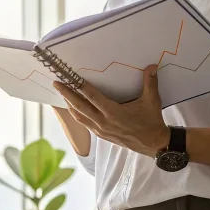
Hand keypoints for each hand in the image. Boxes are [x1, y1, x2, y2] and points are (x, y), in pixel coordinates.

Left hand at [53, 65, 169, 156]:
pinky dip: (77, 115)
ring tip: (62, 94)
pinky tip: (74, 108)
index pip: (92, 96)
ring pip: (79, 117)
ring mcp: (101, 130)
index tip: (69, 78)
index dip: (79, 86)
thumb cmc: (151, 122)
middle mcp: (104, 122)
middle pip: (80, 106)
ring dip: (70, 105)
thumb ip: (150, 82)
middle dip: (67, 94)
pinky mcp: (101, 135)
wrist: (153, 144)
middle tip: (56, 84)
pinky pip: (85, 123)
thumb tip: (152, 66)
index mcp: (114, 112)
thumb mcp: (152, 101)